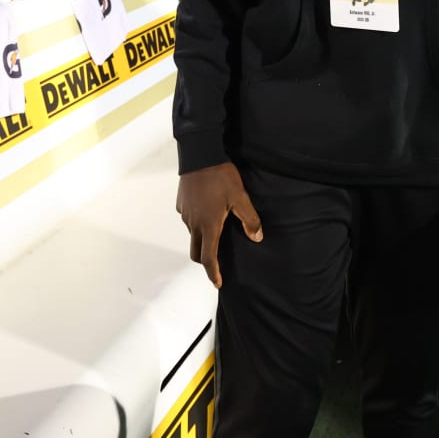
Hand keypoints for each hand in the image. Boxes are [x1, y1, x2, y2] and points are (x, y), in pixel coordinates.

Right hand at [175, 162, 261, 289]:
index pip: (208, 257)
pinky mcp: (181, 204)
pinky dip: (197, 222)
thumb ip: (249, 219)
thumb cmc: (221, 176)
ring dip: (202, 238)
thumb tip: (257, 237)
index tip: (218, 283)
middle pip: (196, 251)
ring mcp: (185, 214)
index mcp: (209, 225)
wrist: (199, 154)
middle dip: (205, 260)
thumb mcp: (240, 197)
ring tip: (216, 230)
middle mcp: (193, 223)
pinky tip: (207, 211)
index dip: (213, 273)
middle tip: (217, 261)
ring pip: (192, 234)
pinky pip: (188, 219)